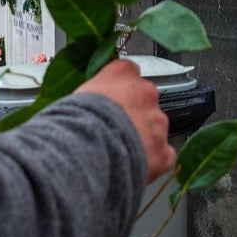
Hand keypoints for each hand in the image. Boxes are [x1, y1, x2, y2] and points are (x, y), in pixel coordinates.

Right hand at [77, 58, 174, 182]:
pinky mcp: (162, 150)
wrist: (84, 154)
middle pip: (145, 100)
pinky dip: (153, 161)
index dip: (120, 87)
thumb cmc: (72, 124)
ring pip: (155, 127)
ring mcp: (157, 122)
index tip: (113, 97)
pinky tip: (135, 165)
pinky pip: (163, 154)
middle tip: (114, 130)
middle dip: (133, 114)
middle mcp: (146, 93)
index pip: (128, 71)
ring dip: (143, 137)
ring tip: (120, 152)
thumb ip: (93, 94)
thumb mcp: (75, 97)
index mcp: (122, 74)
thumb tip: (89, 103)